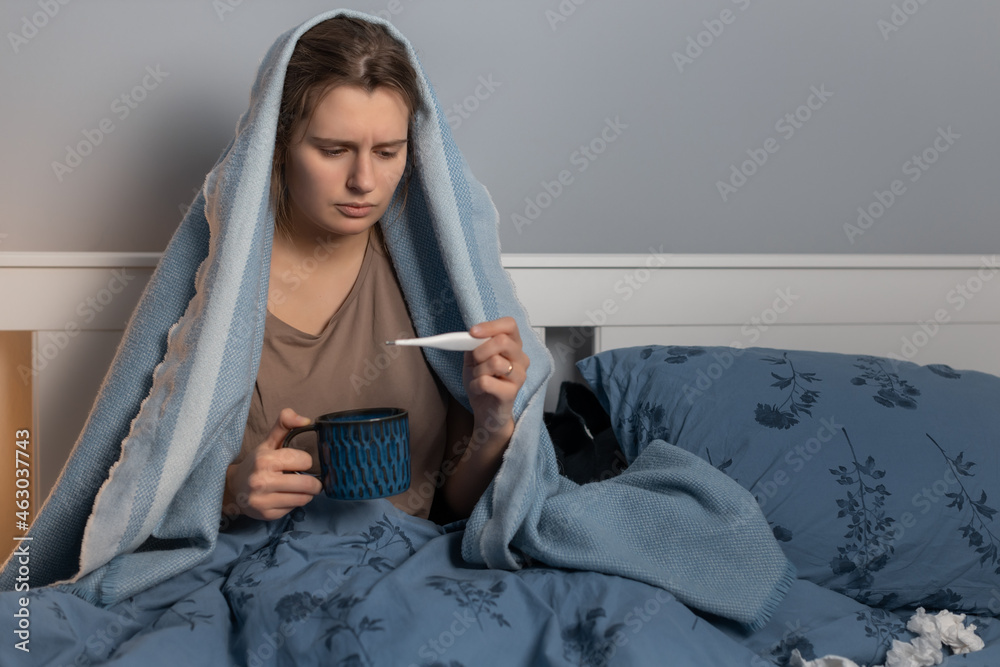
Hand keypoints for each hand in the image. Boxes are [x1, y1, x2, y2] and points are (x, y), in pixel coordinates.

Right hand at [224, 407, 322, 520]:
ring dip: (306, 494)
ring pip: (302, 498)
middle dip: (314, 483)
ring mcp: (263, 500)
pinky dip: (294, 503)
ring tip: (299, 488)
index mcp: (265, 459)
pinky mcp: (266, 514)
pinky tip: (286, 497)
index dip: (305, 461)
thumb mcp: (268, 442)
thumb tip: (305, 419)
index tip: (300, 462)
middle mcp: (262, 481)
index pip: (304, 460)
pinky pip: (293, 509)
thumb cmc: (256, 463)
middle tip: (312, 481)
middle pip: (306, 484)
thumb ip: (285, 425)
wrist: (234, 487)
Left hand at [463, 317, 529, 438]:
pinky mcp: (511, 392)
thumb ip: (475, 344)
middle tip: (476, 362)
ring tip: (478, 378)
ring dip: (477, 370)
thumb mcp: (474, 359)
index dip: (490, 326)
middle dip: (480, 351)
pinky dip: (475, 385)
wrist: (486, 411)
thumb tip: (471, 335)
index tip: (473, 332)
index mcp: (513, 346)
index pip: (509, 325)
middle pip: (502, 341)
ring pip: (494, 362)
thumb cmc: (483, 383)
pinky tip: (479, 389)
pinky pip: (486, 381)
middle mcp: (521, 359)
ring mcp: (519, 376)